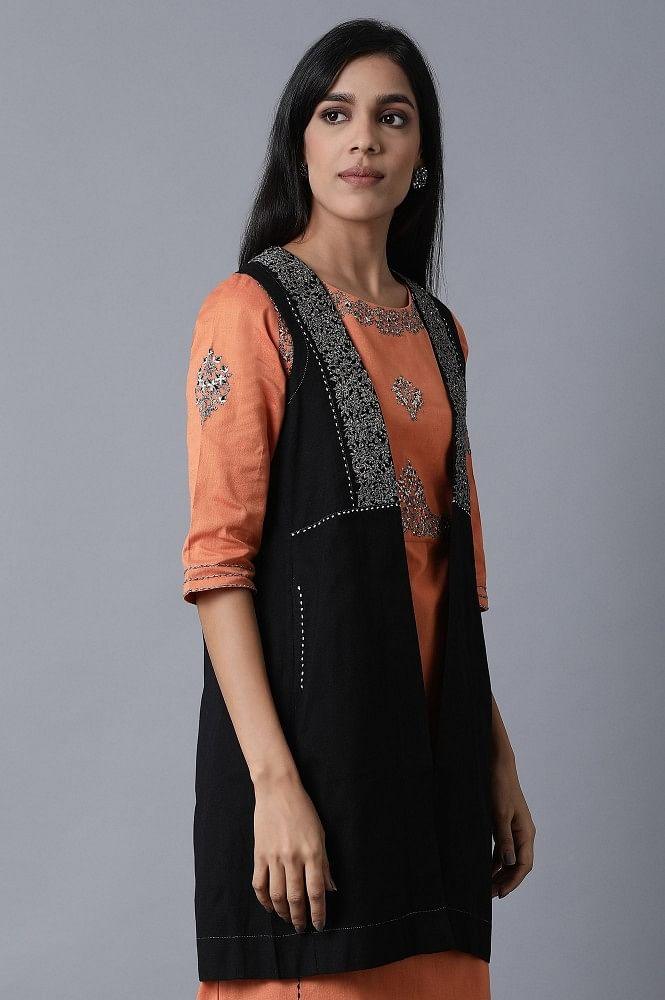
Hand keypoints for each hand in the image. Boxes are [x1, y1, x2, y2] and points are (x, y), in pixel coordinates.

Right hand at [252, 770, 336, 931]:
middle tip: (302, 928)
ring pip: (277, 895)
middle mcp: (293, 857)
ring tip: (288, 920)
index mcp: (312, 852)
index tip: (319, 925)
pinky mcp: (259, 854)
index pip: (316, 891)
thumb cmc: (303, 810)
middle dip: (300, 918)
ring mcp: (274, 857)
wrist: (277, 790)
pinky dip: (264, 900)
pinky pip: (259, 884)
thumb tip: (331, 889)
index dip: (318, 912)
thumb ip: (324, 864)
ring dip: (283, 913)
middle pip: (296, 898)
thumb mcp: (321, 835)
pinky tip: (270, 907)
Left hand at [490, 751, 535, 898]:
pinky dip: (496, 861)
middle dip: (506, 881)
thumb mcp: (499, 814)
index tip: (500, 894)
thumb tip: (509, 864)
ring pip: (510, 859)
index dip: (513, 881)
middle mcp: (524, 834)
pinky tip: (486, 869)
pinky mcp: (505, 825)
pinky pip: (503, 849)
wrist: (497, 766)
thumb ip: (504, 839)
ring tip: (487, 887)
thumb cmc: (499, 787)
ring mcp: (515, 830)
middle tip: (490, 895)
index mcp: (526, 832)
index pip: (524, 865)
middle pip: (518, 865)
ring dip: (501, 873)